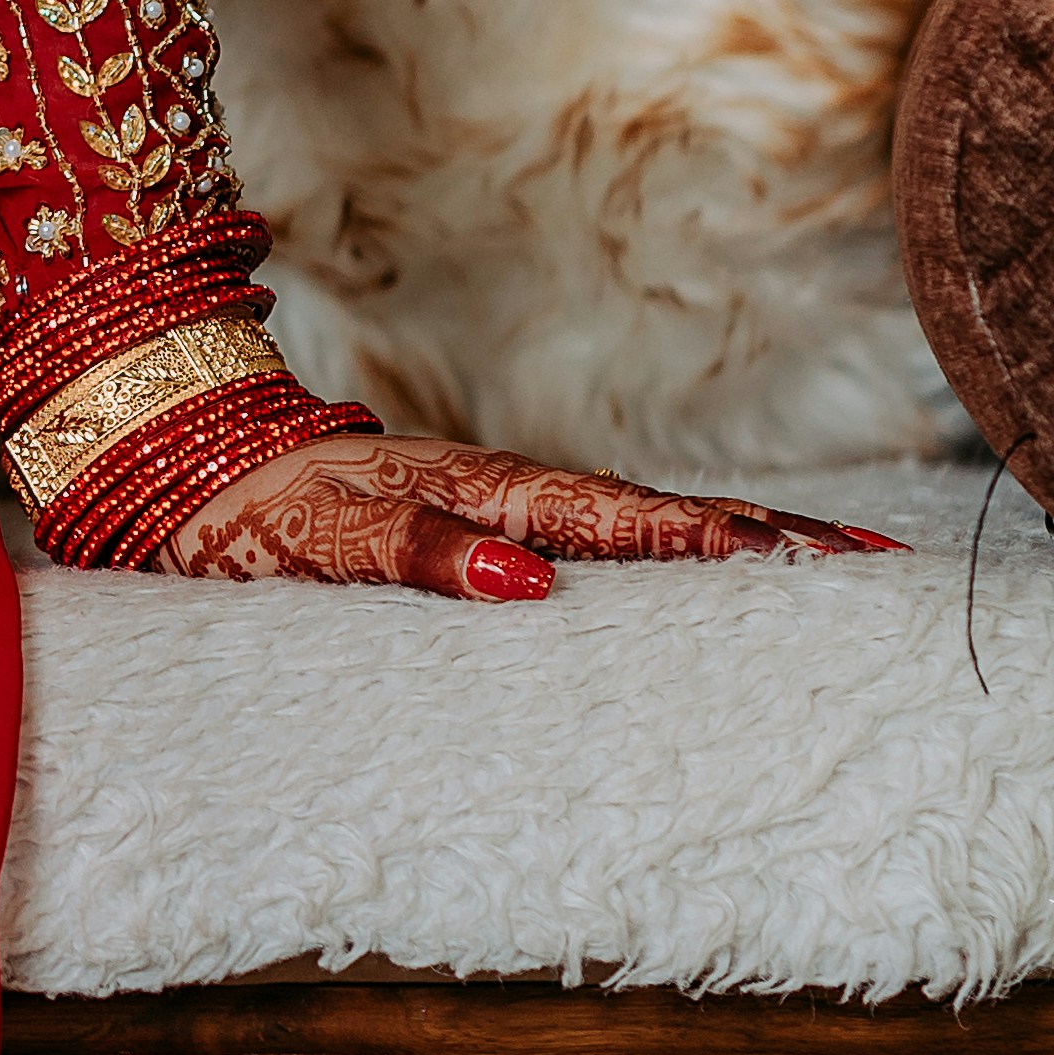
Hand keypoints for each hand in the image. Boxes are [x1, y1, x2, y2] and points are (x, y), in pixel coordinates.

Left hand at [150, 428, 898, 599]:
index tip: (808, 559)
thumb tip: (530, 584)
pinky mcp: (479, 532)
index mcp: (489, 495)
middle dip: (769, 537)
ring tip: (829, 562)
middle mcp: (510, 499)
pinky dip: (667, 554)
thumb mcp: (325, 540)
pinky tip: (705, 573)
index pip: (626, 524)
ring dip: (734, 544)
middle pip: (663, 518)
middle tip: (874, 560)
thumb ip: (425, 558)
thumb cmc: (248, 509)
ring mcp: (501, 511)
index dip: (718, 544)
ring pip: (639, 528)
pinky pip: (596, 546)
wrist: (179, 469)